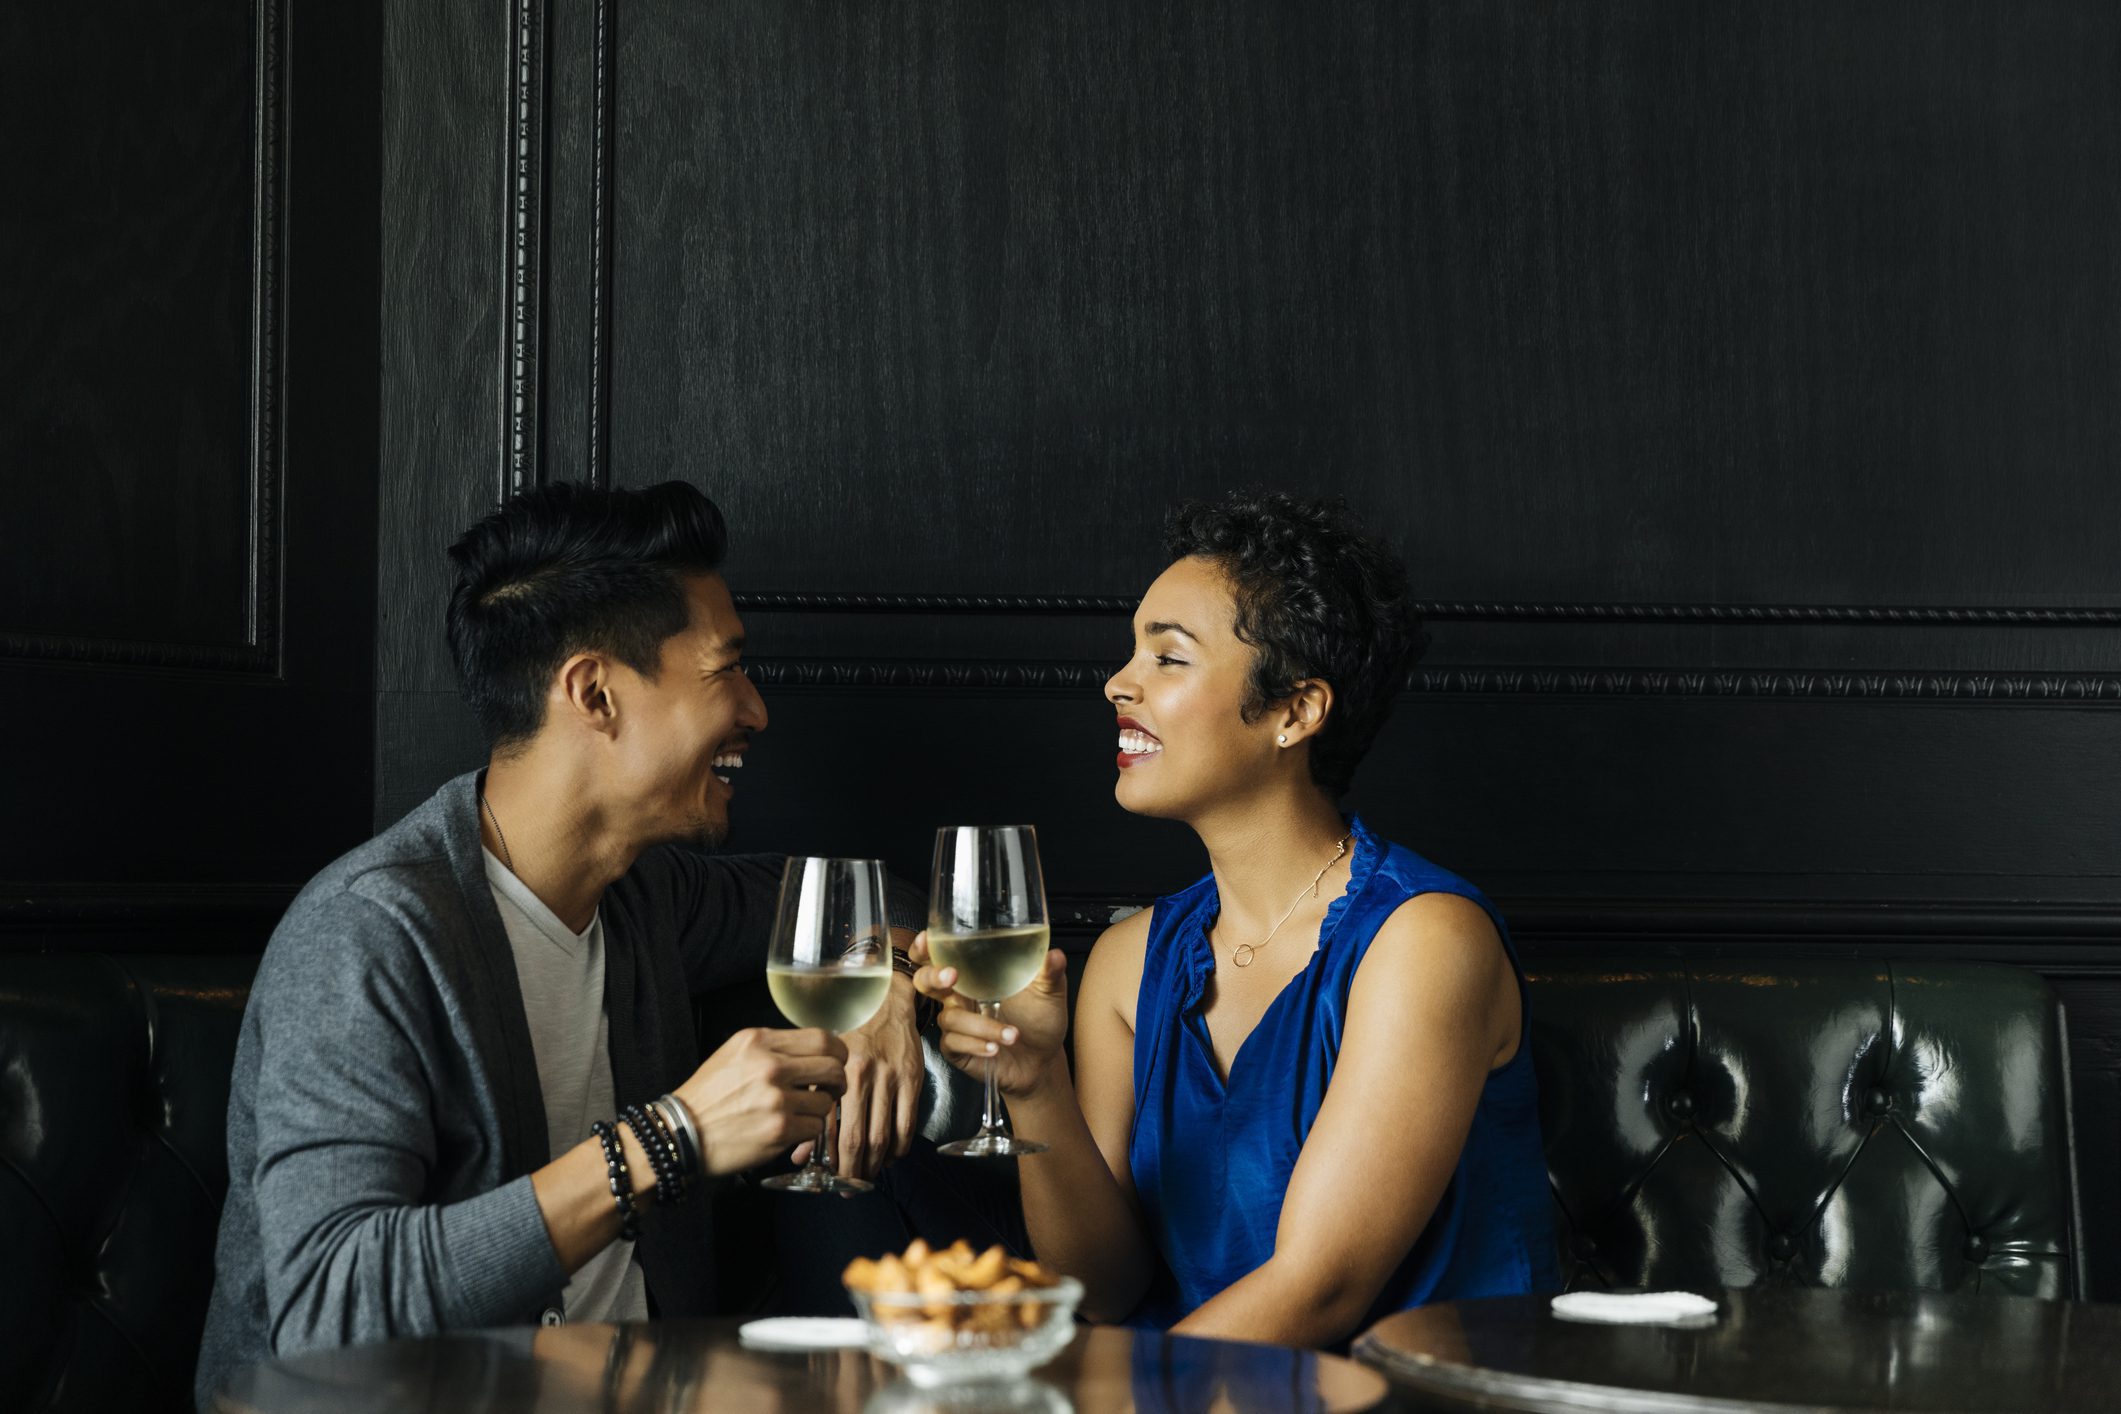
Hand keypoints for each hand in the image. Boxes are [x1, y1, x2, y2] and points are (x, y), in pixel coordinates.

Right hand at [673, 1027, 845, 1176]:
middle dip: (837, 1081)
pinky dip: (808, 1131)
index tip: (835, 1063)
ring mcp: (776, 1098)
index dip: (837, 1052)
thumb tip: (814, 1053)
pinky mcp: (779, 1129)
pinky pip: (815, 1127)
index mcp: (759, 1041)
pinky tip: (790, 1130)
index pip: (822, 1038)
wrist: (680, 1134)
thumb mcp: (734, 1054)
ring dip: (819, 1109)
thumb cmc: (708, 1097)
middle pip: (833, 1066)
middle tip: (831, 1090)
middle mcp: (770, 1065)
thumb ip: (773, 1049)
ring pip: (826, 1100)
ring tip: (800, 1113)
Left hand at [790, 975, 922, 1179]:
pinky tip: (891, 1156)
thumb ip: (811, 1105)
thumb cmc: (848, 1030)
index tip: (829, 1179)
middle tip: (849, 1187)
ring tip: (868, 1176)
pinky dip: (900, 1147)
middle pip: (858, 1139)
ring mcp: (891, 1078)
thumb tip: (801, 1155)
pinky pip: (908, 1124)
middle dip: (853, 1170)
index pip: (830, 1129)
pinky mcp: (913, 1079)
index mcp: (836, 1073)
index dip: (830, 1161)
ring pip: (884, 1136)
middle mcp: (864, 1076)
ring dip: (876, 1164)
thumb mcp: (822, 1062)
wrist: (884, 1000)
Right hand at [910, 929, 1070, 1098]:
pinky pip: (954, 1043)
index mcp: (974, 975)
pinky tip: (996, 1047)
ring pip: (950, 1017)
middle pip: (925, 981)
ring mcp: (957, 1023)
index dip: (926, 947)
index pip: (940, 955)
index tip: (928, 939)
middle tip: (952, 976)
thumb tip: (1054, 955)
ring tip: (1013, 1034)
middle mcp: (960, 996)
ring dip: (982, 1025)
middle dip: (933, 976)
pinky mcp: (957, 1049)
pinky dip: (976, 1044)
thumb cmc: (1040, 1019)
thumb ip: (1049, 972)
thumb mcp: (1049, 992)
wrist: (1042, 1059)